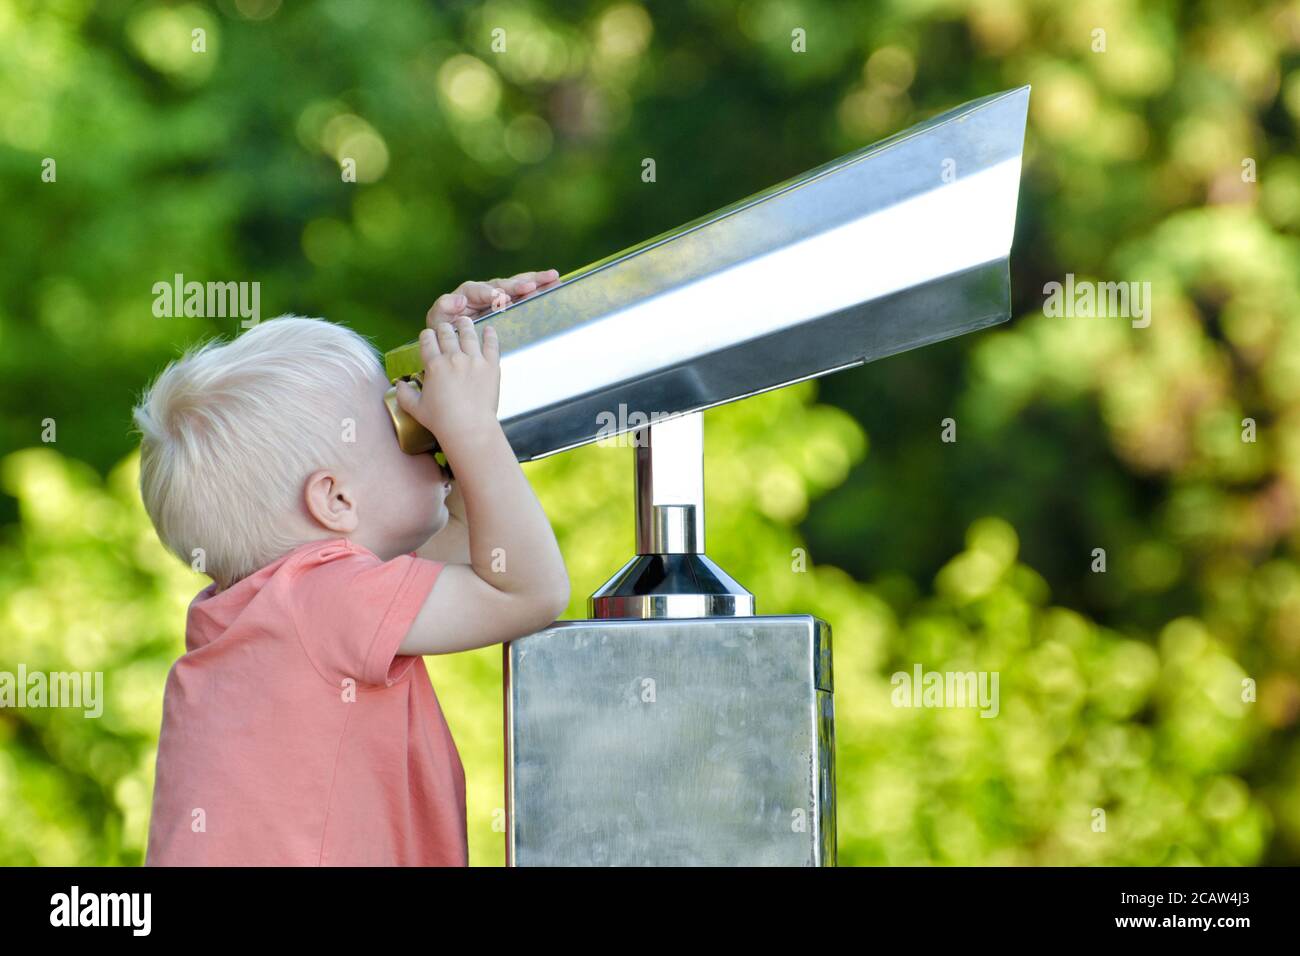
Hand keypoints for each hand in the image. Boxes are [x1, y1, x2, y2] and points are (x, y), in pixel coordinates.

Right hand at [394, 315, 500, 449]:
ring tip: (464, 320)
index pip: (427, 341)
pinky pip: (491, 345)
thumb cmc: (442, 421)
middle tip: (445, 327)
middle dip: (444, 328)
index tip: (428, 335)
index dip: (427, 336)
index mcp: (434, 365)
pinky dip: (490, 335)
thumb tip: (399, 384)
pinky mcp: (491, 366)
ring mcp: (473, 360)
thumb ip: (404, 394)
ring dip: (465, 325)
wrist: (469, 428)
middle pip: (447, 334)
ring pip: (468, 334)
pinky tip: (489, 329)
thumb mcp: (416, 408)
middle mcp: (453, 358)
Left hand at [425, 269, 559, 328]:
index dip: (491, 293)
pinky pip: (524, 293)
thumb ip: (444, 307)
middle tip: (532, 285)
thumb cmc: (444, 326)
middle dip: (519, 284)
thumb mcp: (439, 318)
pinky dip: (538, 288)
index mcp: (469, 292)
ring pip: (518, 285)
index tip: (502, 298)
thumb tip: (459, 300)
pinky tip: (554, 285)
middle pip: (504, 283)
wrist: (453, 335)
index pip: (480, 290)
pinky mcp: (510, 302)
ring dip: (535, 281)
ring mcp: (499, 295)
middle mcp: (486, 290)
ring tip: (553, 277)